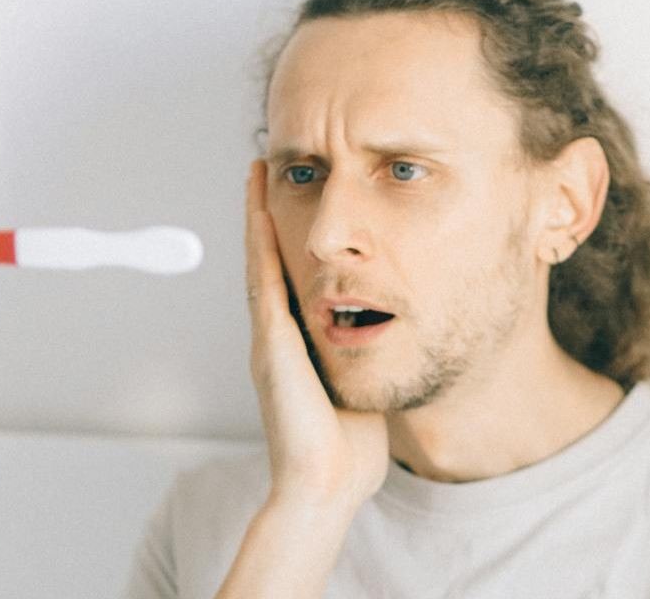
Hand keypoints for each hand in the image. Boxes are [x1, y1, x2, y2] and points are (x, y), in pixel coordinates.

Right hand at [243, 159, 387, 512]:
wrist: (327, 485)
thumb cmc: (348, 446)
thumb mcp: (360, 383)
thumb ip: (365, 353)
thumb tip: (391, 330)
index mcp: (300, 342)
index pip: (292, 274)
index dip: (288, 234)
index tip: (295, 194)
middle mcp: (278, 334)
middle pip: (270, 257)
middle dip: (267, 210)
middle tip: (267, 165)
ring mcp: (270, 338)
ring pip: (261, 260)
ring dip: (258, 212)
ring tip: (259, 169)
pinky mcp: (271, 344)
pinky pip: (264, 281)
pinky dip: (260, 241)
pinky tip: (261, 207)